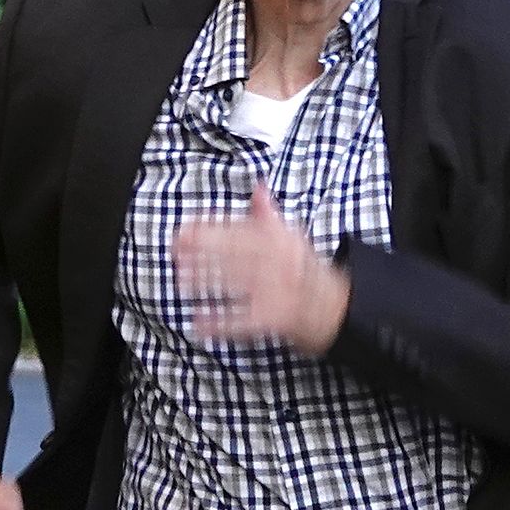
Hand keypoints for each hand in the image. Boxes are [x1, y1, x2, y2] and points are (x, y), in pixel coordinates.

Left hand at [174, 181, 350, 355]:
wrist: (334, 307)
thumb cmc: (306, 270)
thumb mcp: (293, 237)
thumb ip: (269, 215)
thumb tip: (258, 186)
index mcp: (282, 240)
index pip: (241, 230)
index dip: (211, 228)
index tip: (185, 228)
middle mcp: (280, 263)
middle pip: (236, 254)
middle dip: (203, 252)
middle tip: (175, 252)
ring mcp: (276, 292)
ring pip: (236, 284)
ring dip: (206, 282)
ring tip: (180, 280)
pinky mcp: (273, 319)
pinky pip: (241, 321)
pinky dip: (218, 323)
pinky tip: (198, 323)